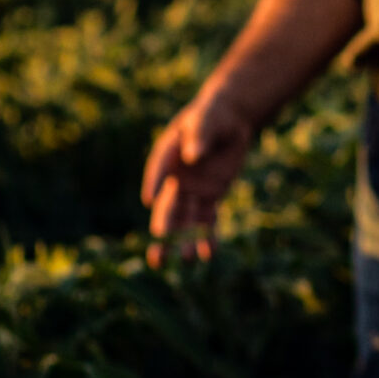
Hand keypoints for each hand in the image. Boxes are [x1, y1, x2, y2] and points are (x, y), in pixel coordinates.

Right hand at [140, 91, 254, 265]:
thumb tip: (194, 156)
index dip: (154, 182)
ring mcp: (192, 191)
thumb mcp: (208, 120)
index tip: (149, 198)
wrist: (229, 122)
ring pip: (186, 220)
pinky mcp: (210, 197)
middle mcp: (175, 179)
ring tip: (184, 260)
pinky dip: (208, 236)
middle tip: (158, 249)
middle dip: (164, 228)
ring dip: (185, 240)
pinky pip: (208, 220)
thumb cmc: (212, 117)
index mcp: (168, 156)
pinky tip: (208, 255)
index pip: (159, 169)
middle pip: (167, 207)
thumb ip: (200, 136)